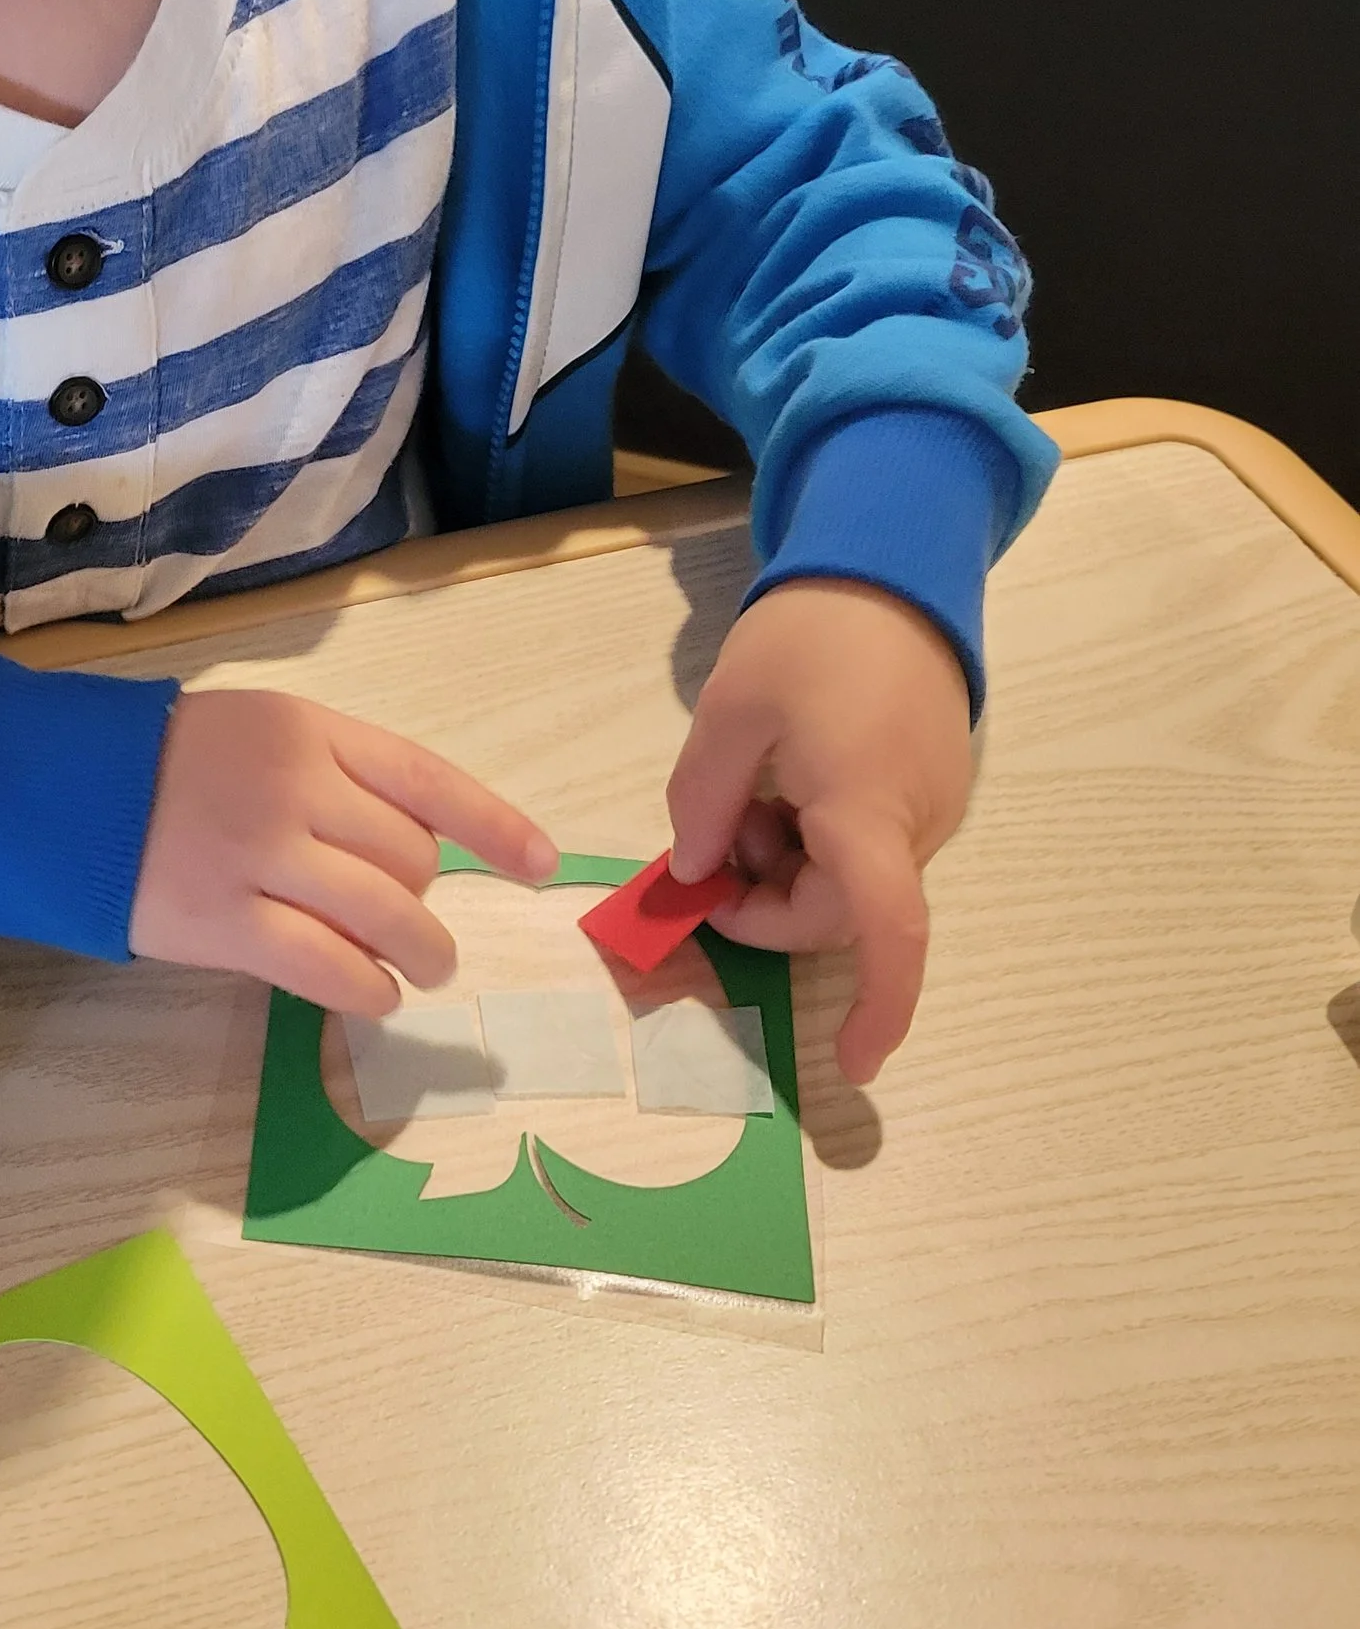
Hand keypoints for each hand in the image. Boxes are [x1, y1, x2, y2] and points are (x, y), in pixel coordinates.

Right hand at [130, 688, 554, 1014]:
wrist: (64, 791)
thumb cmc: (170, 764)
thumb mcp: (261, 733)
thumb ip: (333, 775)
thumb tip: (413, 858)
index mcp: (311, 731)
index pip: (428, 780)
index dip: (494, 826)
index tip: (540, 864)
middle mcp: (296, 787)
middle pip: (410, 858)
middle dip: (421, 896)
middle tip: (410, 919)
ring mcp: (261, 856)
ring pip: (385, 915)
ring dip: (421, 953)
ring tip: (423, 970)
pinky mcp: (225, 922)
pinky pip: (327, 966)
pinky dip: (366, 988)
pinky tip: (373, 996)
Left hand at [665, 580, 972, 1084]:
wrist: (890, 565)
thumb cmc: (809, 636)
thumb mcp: (730, 713)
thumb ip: (704, 803)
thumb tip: (697, 874)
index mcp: (868, 810)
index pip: (886, 933)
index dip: (875, 1007)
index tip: (852, 1063)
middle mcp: (916, 822)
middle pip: (841, 911)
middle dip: (767, 901)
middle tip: (710, 841)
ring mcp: (931, 805)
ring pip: (851, 880)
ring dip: (787, 863)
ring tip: (750, 788)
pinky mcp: (929, 785)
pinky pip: (867, 842)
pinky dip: (816, 836)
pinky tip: (787, 775)